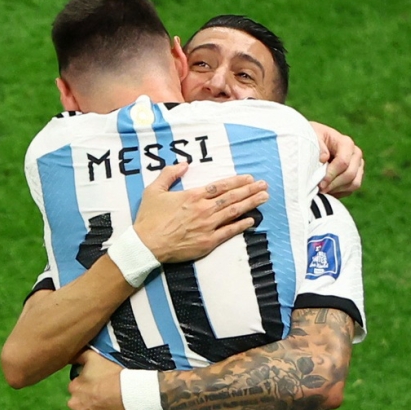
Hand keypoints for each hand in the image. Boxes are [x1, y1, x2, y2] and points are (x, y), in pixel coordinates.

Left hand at [67, 349, 126, 409]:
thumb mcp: (93, 357)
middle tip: (102, 395)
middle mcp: (75, 405)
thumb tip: (70, 355)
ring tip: (107, 406)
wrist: (129, 392)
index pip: (76, 387)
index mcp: (73, 388)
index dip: (86, 385)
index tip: (97, 383)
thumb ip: (78, 355)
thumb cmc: (112, 374)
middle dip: (87, 400)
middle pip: (79, 403)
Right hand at [133, 163, 268, 262]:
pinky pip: (229, 232)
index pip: (220, 186)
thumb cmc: (149, 219)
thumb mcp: (154, 190)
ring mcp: (207, 226)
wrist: (146, 245)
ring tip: (264, 198)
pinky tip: (252, 220)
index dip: (236, 181)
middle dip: (250, 190)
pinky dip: (241, 225)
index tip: (249, 178)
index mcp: (192, 196)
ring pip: (234, 212)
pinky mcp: (207, 242)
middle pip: (232, 197)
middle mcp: (203, 209)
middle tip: (264, 186)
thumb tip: (184, 164)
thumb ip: (169, 174)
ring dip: (250, 204)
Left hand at [311, 122, 363, 197]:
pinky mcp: (356, 176)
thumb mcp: (311, 138)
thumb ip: (317, 145)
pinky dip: (338, 192)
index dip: (331, 174)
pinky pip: (350, 190)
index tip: (320, 183)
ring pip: (354, 184)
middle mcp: (356, 154)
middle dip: (334, 184)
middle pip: (350, 174)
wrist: (314, 144)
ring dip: (337, 189)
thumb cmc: (312, 140)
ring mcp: (358, 166)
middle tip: (320, 190)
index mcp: (346, 143)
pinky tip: (326, 191)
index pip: (343, 162)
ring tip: (322, 191)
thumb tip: (324, 158)